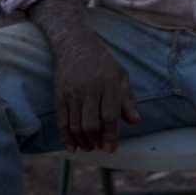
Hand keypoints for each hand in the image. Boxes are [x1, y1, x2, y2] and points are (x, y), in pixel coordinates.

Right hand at [53, 35, 139, 153]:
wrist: (76, 45)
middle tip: (100, 147)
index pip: (110, 115)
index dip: (111, 135)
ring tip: (89, 146)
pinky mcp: (60, 95)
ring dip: (82, 141)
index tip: (111, 149)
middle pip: (91, 123)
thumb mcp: (121, 76)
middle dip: (96, 140)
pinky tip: (73, 146)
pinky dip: (66, 137)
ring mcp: (73, 92)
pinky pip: (62, 121)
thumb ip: (128, 100)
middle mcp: (90, 88)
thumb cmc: (103, 64)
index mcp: (109, 83)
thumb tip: (135, 121)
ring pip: (75, 125)